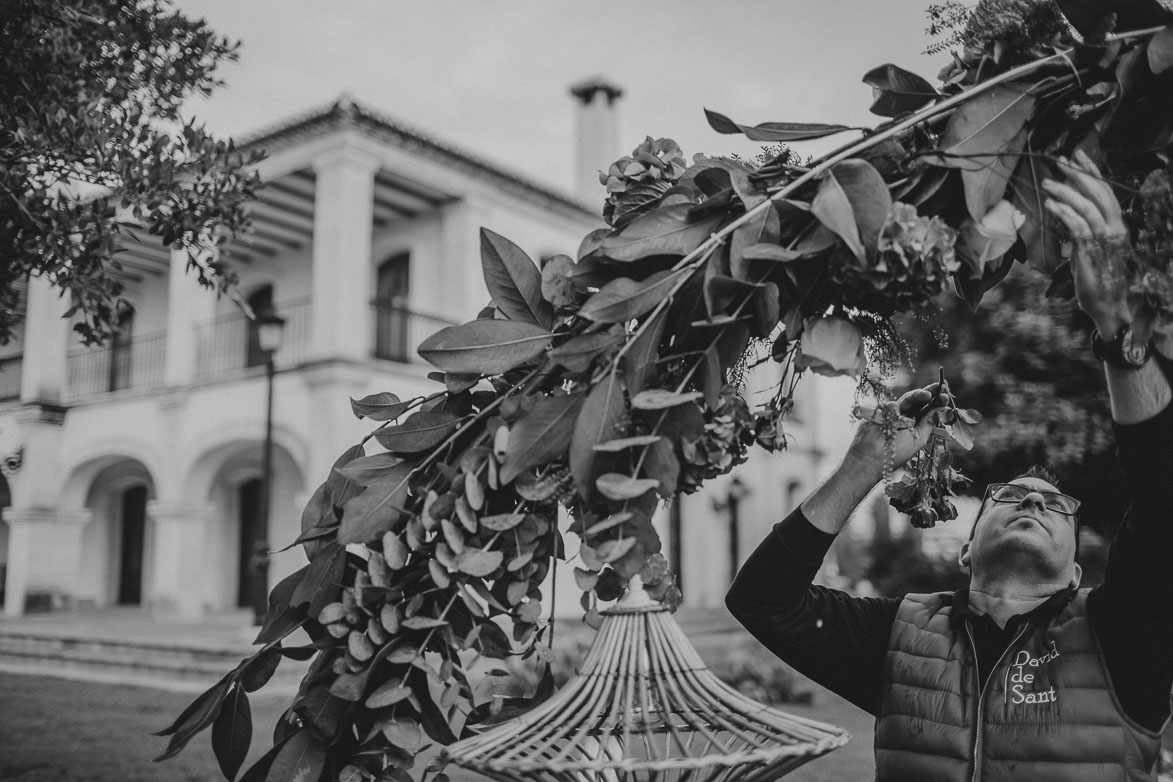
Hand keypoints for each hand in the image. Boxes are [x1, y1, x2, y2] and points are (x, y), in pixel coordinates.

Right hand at [848, 382, 949, 477]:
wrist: (872, 455)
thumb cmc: (897, 451)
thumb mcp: (919, 437)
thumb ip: (929, 421)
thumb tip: (941, 408)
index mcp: (917, 426)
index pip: (928, 411)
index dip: (937, 403)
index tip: (946, 395)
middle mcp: (906, 418)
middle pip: (920, 402)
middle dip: (930, 393)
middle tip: (940, 386)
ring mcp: (894, 414)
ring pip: (908, 400)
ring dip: (918, 394)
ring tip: (928, 394)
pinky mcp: (882, 411)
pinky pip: (892, 405)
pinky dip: (895, 410)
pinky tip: (894, 420)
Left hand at [1042, 149, 1131, 334]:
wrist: (1108, 307)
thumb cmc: (1097, 280)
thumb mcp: (1088, 250)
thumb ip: (1081, 231)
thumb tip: (1066, 213)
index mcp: (1116, 226)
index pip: (1105, 192)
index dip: (1092, 172)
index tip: (1077, 156)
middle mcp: (1115, 229)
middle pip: (1099, 194)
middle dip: (1079, 174)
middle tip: (1060, 160)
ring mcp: (1106, 240)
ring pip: (1088, 207)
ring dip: (1066, 192)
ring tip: (1048, 183)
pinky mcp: (1093, 252)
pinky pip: (1079, 227)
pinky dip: (1064, 213)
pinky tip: (1051, 205)